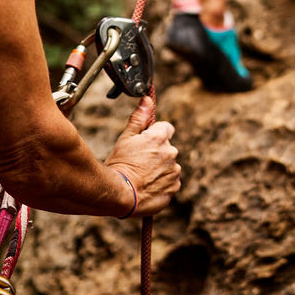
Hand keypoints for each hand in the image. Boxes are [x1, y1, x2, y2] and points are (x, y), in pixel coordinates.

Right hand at [105, 96, 181, 216]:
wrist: (120, 195)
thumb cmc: (120, 164)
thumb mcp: (125, 138)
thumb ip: (139, 118)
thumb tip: (147, 100)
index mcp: (160, 137)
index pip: (167, 128)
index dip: (155, 134)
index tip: (145, 142)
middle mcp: (171, 152)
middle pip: (167, 148)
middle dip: (157, 153)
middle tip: (139, 162)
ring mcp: (174, 171)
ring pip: (169, 166)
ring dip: (160, 169)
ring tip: (141, 177)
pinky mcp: (174, 188)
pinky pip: (170, 182)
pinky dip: (161, 184)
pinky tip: (147, 187)